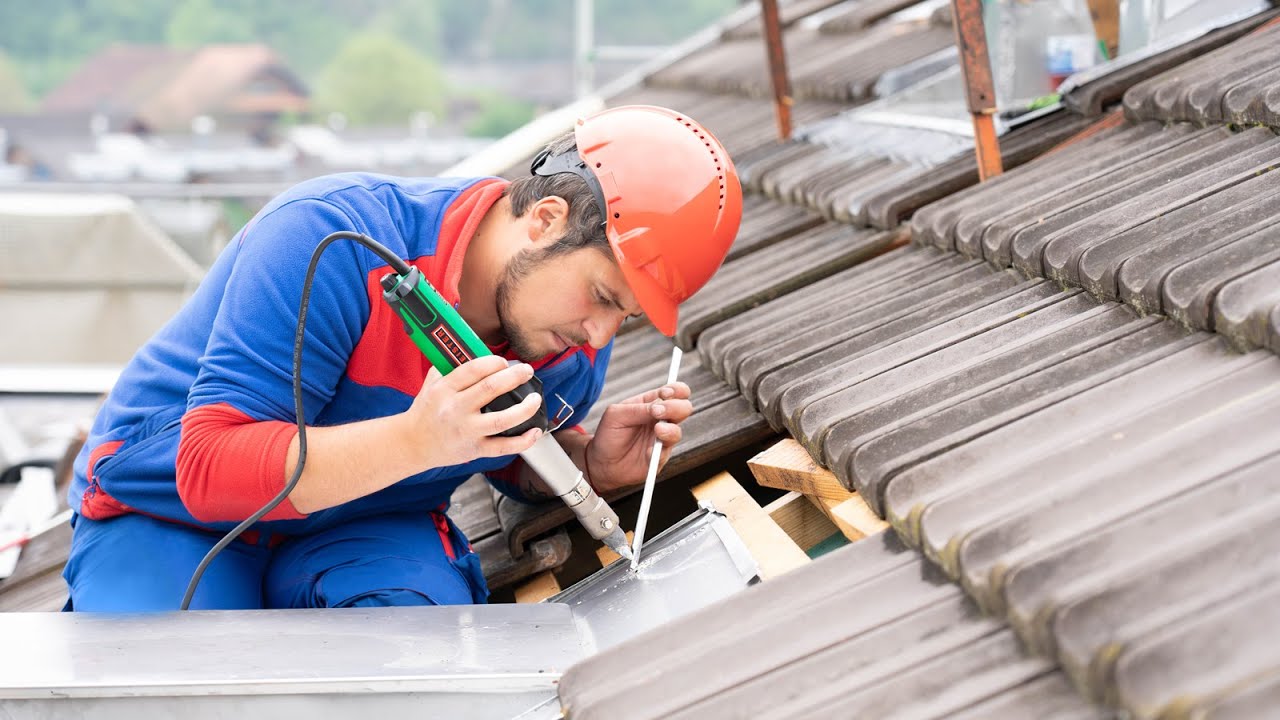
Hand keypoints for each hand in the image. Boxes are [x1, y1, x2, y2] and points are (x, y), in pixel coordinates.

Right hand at [402, 356, 543, 470]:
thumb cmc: (426, 410)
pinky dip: (523, 440)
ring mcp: (466, 431)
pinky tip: (535, 431)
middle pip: (491, 389)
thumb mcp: (432, 382)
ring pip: (502, 419)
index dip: (494, 362)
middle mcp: (455, 409)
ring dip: (525, 408)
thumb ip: (453, 366)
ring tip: (535, 399)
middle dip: (515, 376)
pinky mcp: (475, 449)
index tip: (505, 361)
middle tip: (527, 371)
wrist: (413, 443)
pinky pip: (503, 447)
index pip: (474, 369)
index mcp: (444, 389)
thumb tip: (478, 350)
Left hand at [585, 382, 692, 494]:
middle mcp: (661, 420)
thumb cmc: (608, 434)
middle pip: (684, 408)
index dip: (676, 390)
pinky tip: (647, 452)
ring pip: (678, 431)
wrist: (602, 463)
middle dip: (675, 407)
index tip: (665, 394)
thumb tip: (658, 407)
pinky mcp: (659, 457)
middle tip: (658, 412)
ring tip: (657, 430)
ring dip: (670, 430)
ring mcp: (662, 439)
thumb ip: (638, 409)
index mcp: (652, 404)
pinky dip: (658, 452)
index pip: (675, 391)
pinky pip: (666, 453)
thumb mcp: (616, 415)